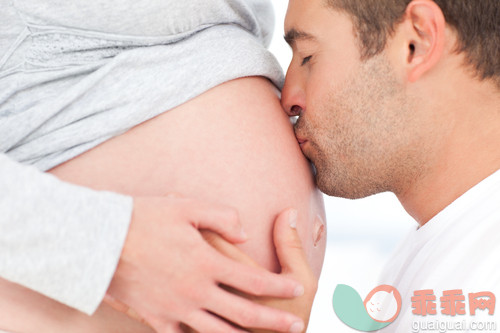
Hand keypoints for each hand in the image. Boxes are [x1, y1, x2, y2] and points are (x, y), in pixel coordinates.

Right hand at [105, 195, 304, 332]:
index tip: (297, 290)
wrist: (98, 242)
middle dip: (274, 321)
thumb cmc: (143, 219)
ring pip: (217, 332)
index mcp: (206, 263)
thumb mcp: (186, 207)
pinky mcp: (155, 318)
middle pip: (244, 312)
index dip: (279, 287)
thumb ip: (222, 218)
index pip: (254, 280)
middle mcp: (195, 291)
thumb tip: (245, 235)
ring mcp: (175, 308)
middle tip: (297, 326)